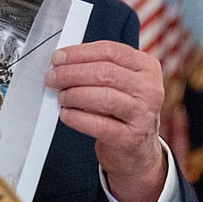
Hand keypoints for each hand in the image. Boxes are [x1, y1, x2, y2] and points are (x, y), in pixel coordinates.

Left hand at [46, 41, 166, 201]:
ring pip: (103, 97)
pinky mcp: (130, 138)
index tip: (58, 58)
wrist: (136, 150)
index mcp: (147, 67)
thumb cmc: (122, 110)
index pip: (110, 51)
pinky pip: (98, 124)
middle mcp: (149, 89)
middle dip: (71, 73)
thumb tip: (63, 61)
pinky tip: (66, 114)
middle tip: (52, 78)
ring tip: (61, 97)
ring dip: (74, 95)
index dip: (79, 53)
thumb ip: (97, 67)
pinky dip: (77, 118)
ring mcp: (143, 114)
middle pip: (105, 73)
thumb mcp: (120, 82)